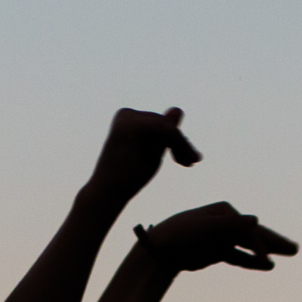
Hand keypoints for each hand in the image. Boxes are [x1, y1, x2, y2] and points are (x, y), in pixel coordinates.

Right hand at [87, 106, 201, 204]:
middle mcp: (126, 114)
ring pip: (168, 126)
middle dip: (181, 143)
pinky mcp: (130, 125)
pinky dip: (177, 144)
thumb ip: (165, 133)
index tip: (190, 160)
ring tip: (188, 163)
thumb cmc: (129, 178)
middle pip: (166, 122)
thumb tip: (178, 109)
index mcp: (129, 119)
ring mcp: (126, 118)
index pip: (163, 122)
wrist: (109, 193)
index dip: (179, 140)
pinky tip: (181, 161)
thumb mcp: (153, 151)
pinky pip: (165, 129)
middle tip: (191, 163)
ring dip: (182, 145)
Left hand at [133, 202, 296, 272]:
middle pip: (256, 234)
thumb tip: (255, 220)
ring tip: (289, 254)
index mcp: (226, 212)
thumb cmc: (181, 235)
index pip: (250, 230)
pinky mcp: (217, 252)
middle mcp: (227, 223)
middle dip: (275, 242)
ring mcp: (223, 238)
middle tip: (296, 249)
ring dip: (267, 252)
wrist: (160, 250)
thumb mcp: (206, 229)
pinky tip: (267, 266)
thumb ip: (232, 226)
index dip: (260, 245)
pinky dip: (252, 262)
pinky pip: (240, 257)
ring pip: (250, 246)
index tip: (266, 260)